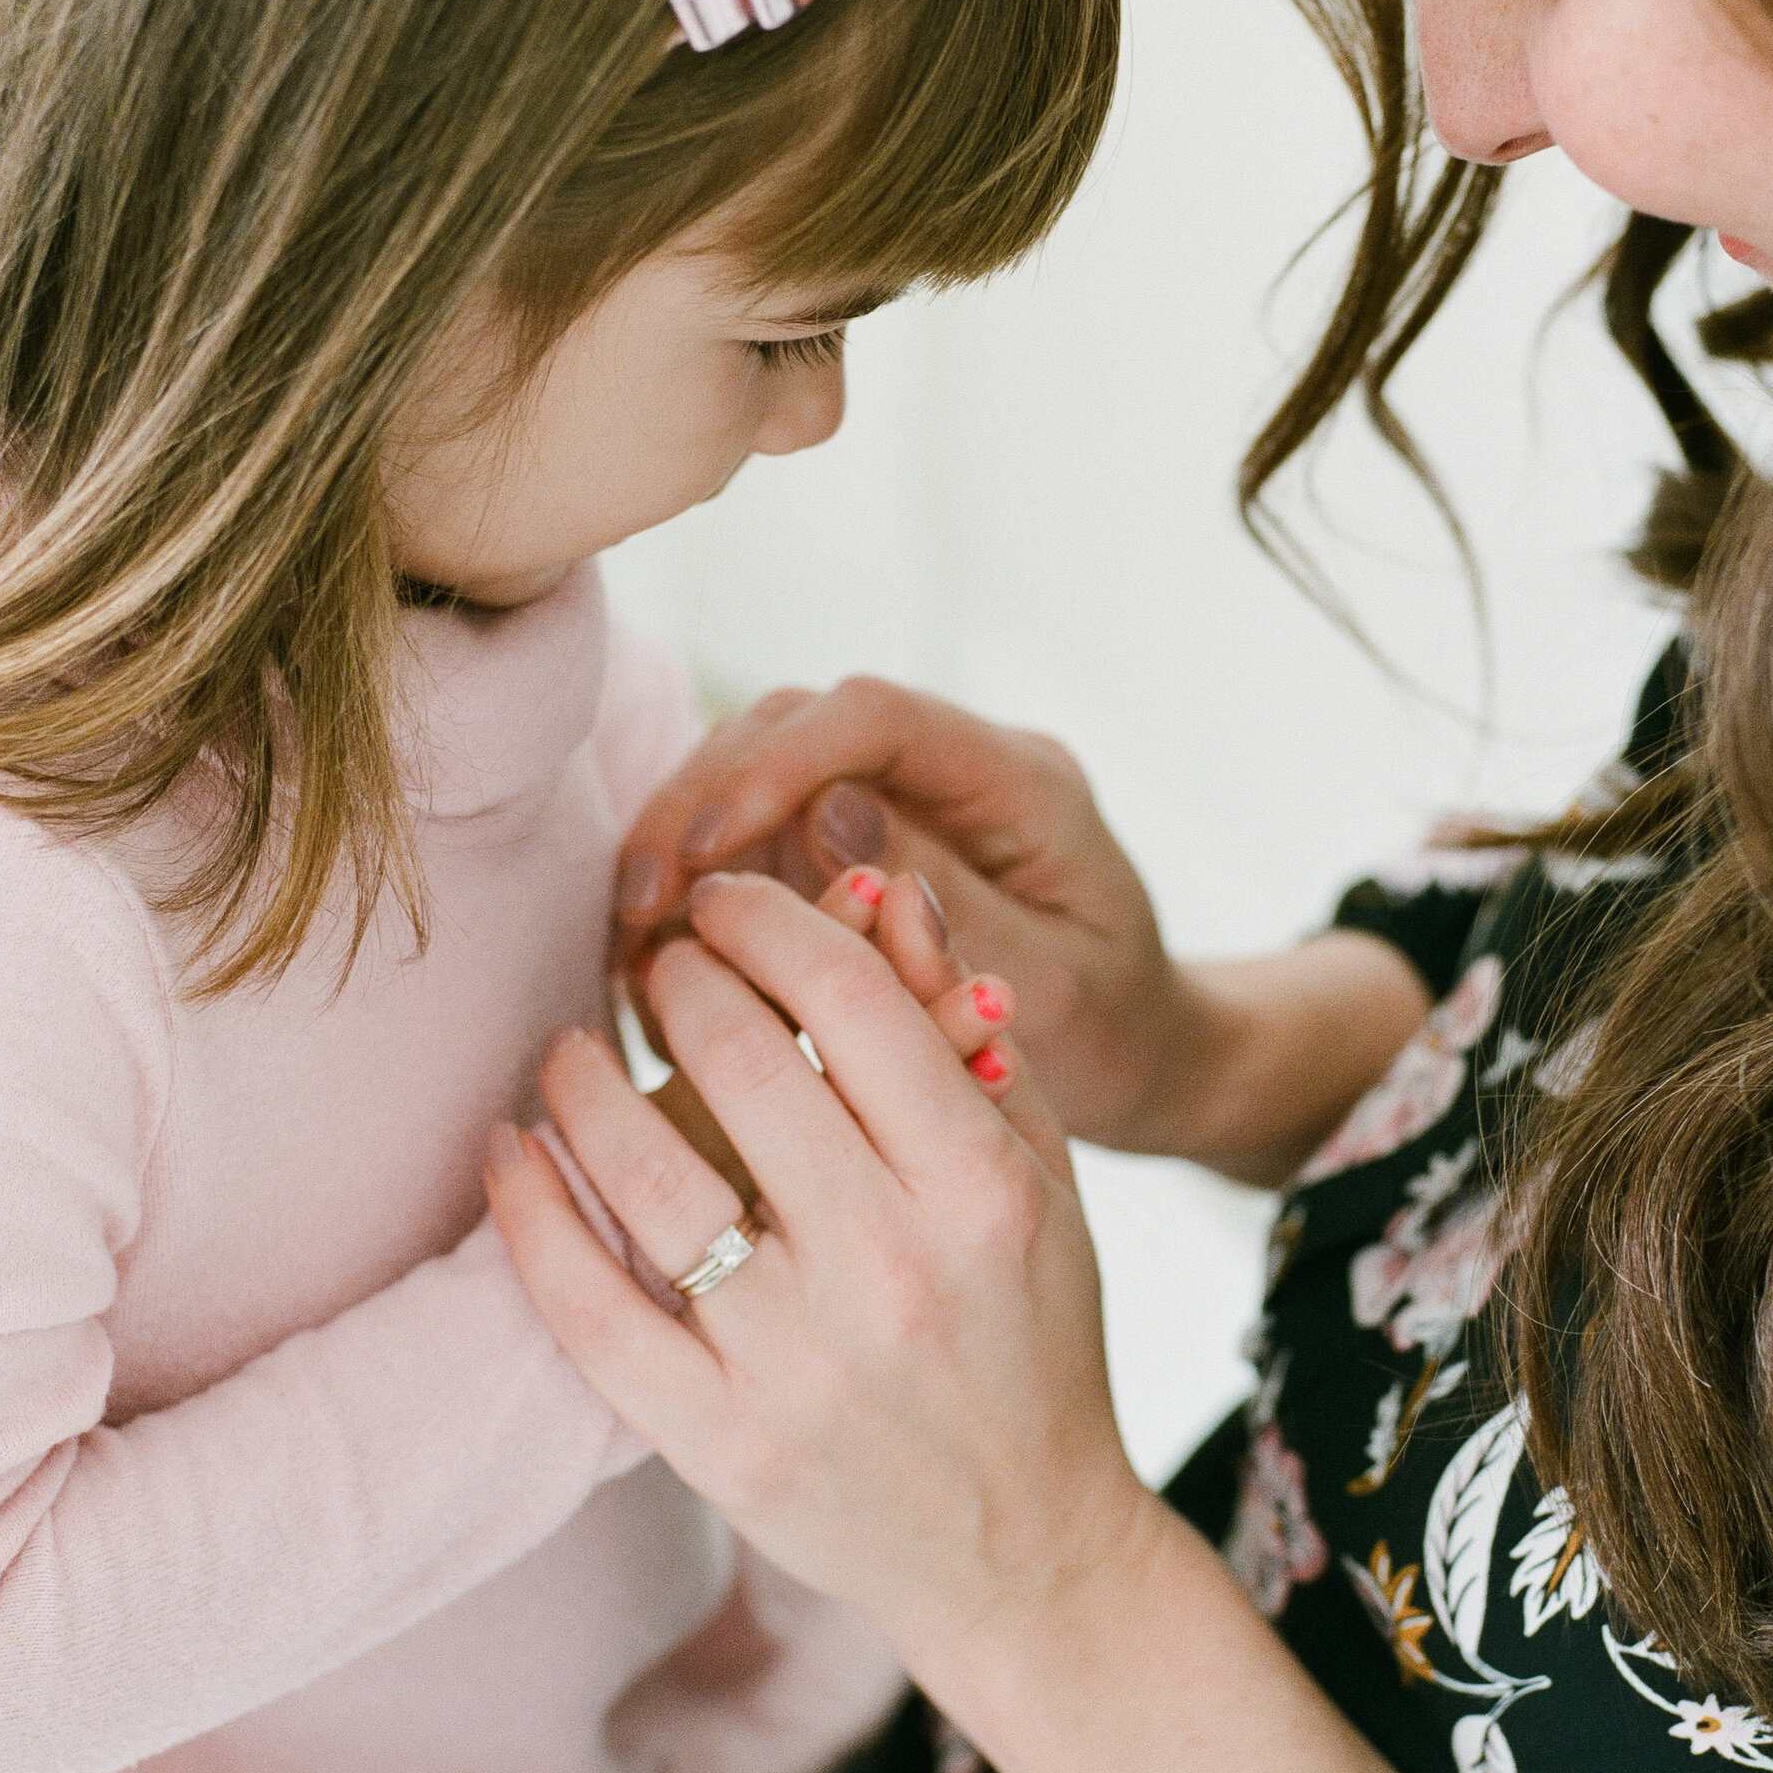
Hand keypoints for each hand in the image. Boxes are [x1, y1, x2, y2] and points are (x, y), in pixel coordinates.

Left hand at [491, 870, 1154, 1661]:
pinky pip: (588, 1309)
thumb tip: (876, 886)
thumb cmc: (1032, 1337)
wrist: (1026, 1552)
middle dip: (674, 979)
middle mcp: (892, 1269)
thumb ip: (959, 1031)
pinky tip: (511, 1147)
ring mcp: (797, 1364)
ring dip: (584, 1081)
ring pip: (646, 1174)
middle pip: (739, 1061)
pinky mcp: (718, 1442)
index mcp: (979, 1189)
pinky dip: (531, 1213)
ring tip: (571, 1047)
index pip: (848, 999)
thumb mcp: (1037, 1177)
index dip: (767, 922)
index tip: (726, 905)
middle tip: (652, 961)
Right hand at [612, 680, 1213, 1151]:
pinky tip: (652, 958)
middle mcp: (945, 767)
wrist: (1144, 1054)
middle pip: (789, 728)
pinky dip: (697, 895)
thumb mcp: (1053, 988)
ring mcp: (891, 801)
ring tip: (628, 943)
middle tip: (634, 910)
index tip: (699, 850)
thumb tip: (827, 817)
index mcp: (1018, 778)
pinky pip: (752, 842)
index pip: (872, 718)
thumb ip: (953, 910)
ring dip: (679, 850)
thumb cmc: (1115, 1030)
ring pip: (750, 776)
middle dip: (697, 804)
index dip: (772, 768)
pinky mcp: (848, 846)